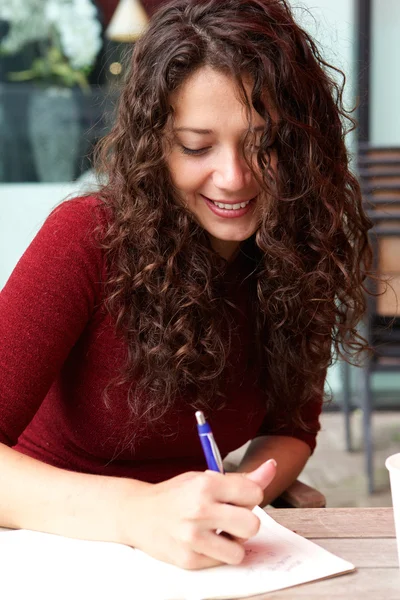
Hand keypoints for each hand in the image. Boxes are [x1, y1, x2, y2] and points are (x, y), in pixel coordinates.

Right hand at [120, 458, 275, 568]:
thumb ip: (241, 478)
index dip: (249, 497)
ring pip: (239, 550)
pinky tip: (202, 542)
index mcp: (206, 484)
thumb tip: (271, 467)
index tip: (236, 499)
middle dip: (245, 522)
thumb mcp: (204, 478)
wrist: (137, 513)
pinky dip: (217, 554)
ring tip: (217, 532)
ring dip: (232, 543)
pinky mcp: (188, 559)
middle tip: (229, 518)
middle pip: (252, 525)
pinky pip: (222, 562)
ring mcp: (193, 537)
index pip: (254, 493)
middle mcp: (200, 510)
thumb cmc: (175, 494)